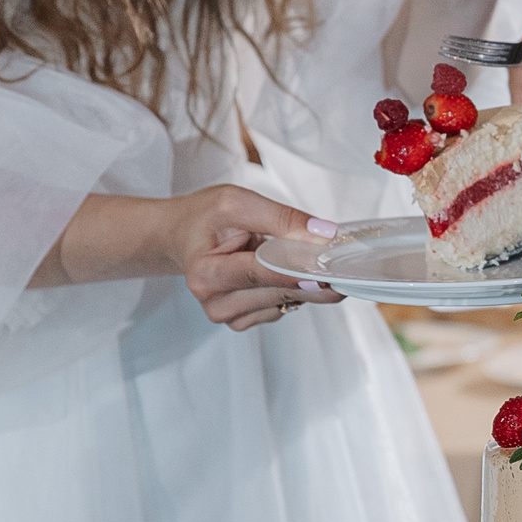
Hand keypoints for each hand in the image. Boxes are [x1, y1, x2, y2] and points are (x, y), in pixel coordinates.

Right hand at [169, 185, 343, 330]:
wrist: (182, 237)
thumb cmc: (203, 218)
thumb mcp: (237, 202)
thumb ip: (282, 218)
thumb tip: (323, 236)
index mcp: (207, 272)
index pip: (263, 273)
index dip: (300, 269)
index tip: (332, 268)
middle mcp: (215, 301)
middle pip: (280, 292)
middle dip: (314, 275)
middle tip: (340, 260)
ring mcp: (229, 315)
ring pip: (288, 302)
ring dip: (304, 281)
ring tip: (294, 255)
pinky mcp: (243, 320)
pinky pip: (284, 307)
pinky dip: (293, 289)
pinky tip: (281, 271)